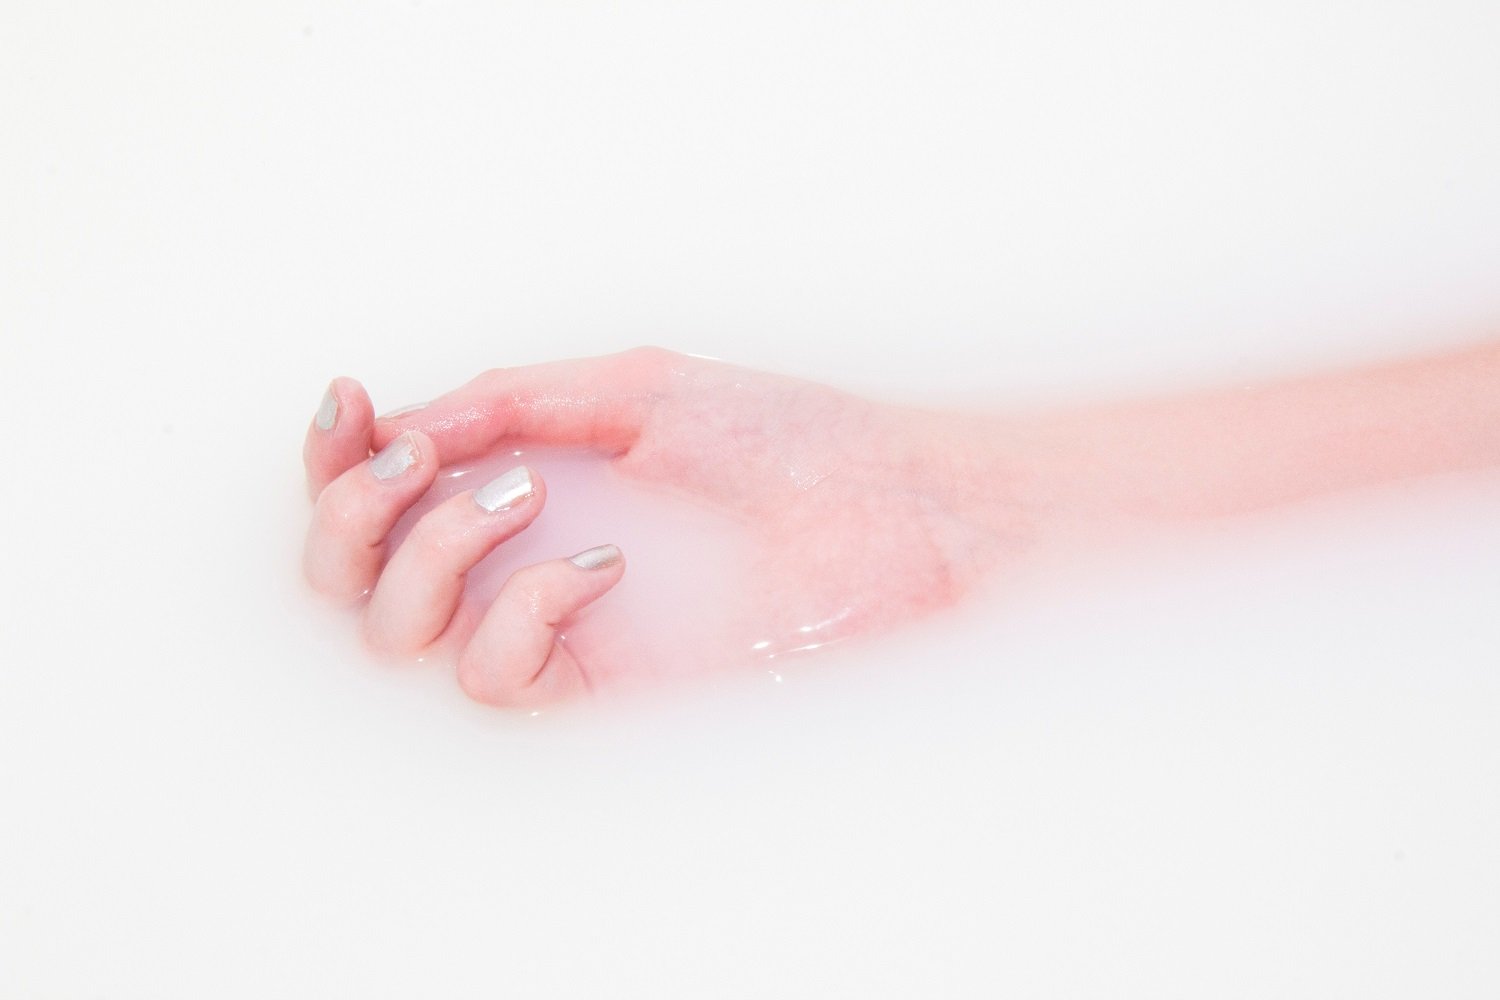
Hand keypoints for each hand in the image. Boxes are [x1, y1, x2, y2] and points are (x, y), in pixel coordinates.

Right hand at [302, 348, 1016, 706]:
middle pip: (349, 580)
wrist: (895, 509)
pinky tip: (600, 565)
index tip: (352, 405)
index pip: (378, 496)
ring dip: (427, 554)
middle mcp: (516, 563)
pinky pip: (495, 680)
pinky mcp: (599, 687)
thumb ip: (515, 399)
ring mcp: (552, 628)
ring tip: (523, 493)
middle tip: (410, 459)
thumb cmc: (788, 440)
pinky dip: (522, 610)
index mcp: (521, 486)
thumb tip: (407, 423)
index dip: (333, 460)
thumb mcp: (637, 388)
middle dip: (345, 516)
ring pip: (396, 638)